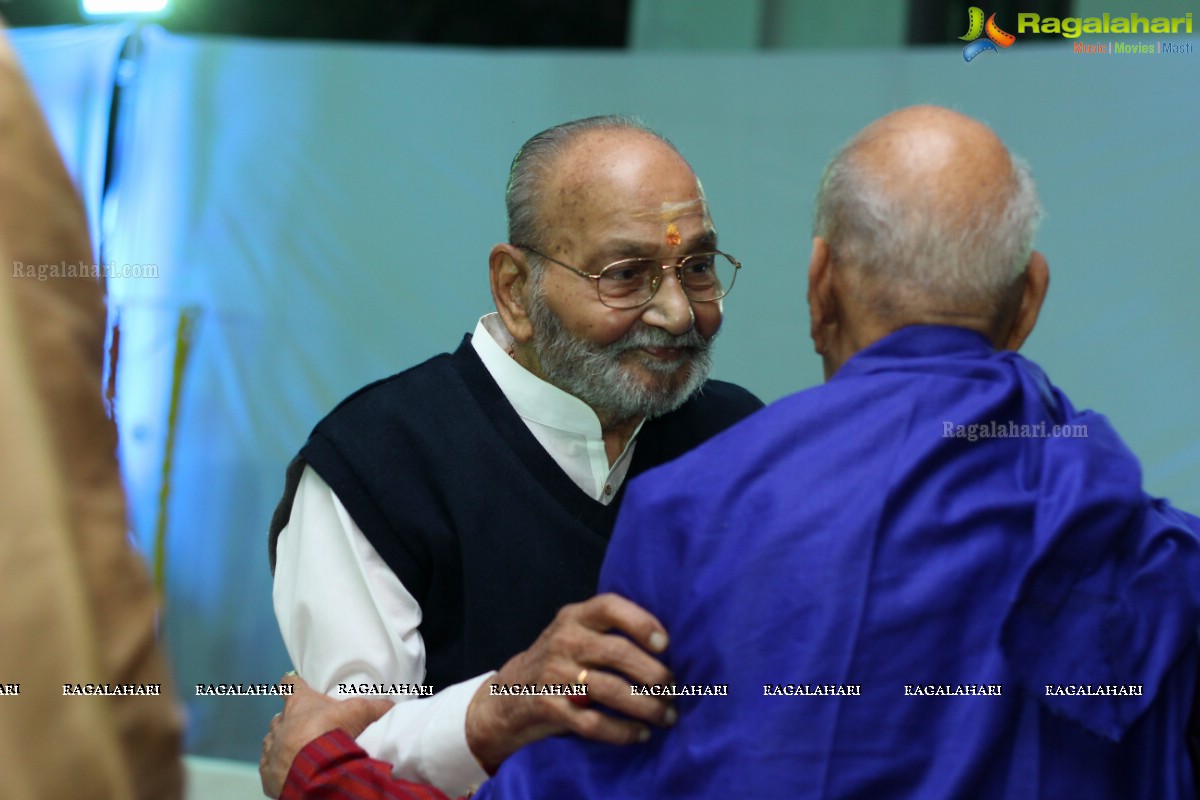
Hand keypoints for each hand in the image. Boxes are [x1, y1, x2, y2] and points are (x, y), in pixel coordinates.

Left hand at [259, 673, 392, 797]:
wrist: (315, 771)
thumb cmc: (333, 733)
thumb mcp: (360, 712)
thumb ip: (375, 706)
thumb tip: (392, 704)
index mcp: (299, 703)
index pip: (289, 684)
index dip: (293, 684)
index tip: (295, 683)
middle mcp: (281, 723)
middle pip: (280, 716)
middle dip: (290, 720)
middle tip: (307, 727)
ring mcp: (272, 748)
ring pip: (272, 740)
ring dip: (282, 743)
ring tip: (298, 750)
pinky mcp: (268, 772)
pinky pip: (268, 766)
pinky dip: (277, 767)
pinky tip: (289, 770)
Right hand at [465, 593, 674, 770]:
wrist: (510, 693)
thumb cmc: (561, 660)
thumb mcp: (576, 632)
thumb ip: (609, 630)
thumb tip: (669, 646)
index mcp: (574, 617)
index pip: (610, 607)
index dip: (641, 622)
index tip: (666, 643)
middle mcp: (564, 641)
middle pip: (618, 652)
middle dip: (654, 674)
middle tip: (674, 689)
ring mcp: (554, 675)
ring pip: (611, 690)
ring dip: (646, 706)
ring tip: (667, 716)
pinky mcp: (549, 707)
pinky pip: (593, 723)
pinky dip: (622, 731)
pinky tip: (640, 734)